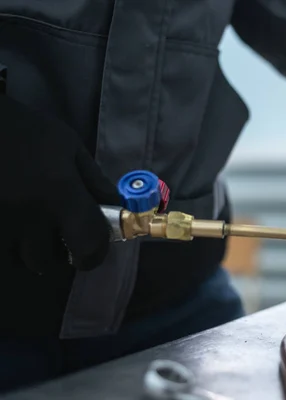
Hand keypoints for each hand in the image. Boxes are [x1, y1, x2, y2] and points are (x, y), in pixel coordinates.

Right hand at [0, 94, 118, 272]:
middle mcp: (30, 214)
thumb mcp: (69, 147)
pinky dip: (9, 244)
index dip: (94, 254)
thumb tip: (117, 210)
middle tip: (57, 237)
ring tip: (32, 228)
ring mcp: (0, 223)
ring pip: (19, 260)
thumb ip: (95, 181)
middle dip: (56, 254)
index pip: (88, 243)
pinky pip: (2, 250)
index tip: (90, 252)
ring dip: (29, 252)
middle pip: (47, 261)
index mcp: (60, 193)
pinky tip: (12, 222)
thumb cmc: (26, 130)